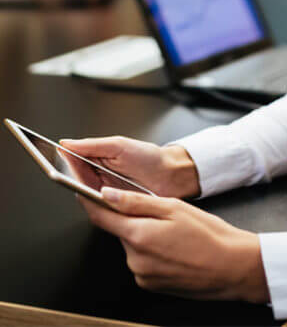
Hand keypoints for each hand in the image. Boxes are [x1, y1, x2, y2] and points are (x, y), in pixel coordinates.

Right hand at [59, 136, 200, 198]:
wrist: (172, 175)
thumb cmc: (149, 157)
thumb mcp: (119, 145)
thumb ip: (92, 145)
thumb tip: (65, 143)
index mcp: (96, 159)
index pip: (70, 160)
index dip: (58, 160)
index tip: (49, 157)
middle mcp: (97, 177)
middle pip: (72, 179)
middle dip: (68, 176)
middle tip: (67, 172)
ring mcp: (103, 193)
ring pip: (82, 194)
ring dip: (81, 190)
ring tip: (82, 183)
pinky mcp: (111, 207)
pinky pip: (95, 208)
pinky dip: (93, 203)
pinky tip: (94, 197)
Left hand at [78, 188, 268, 301]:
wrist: (231, 267)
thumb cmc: (209, 235)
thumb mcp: (174, 207)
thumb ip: (136, 201)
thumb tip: (107, 194)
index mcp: (138, 234)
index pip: (101, 216)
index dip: (90, 201)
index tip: (83, 189)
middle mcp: (134, 259)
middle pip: (121, 230)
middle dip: (134, 219)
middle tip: (162, 213)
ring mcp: (141, 274)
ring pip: (133, 245)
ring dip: (145, 236)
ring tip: (175, 234)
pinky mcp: (149, 285)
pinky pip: (143, 262)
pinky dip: (153, 252)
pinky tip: (175, 248)